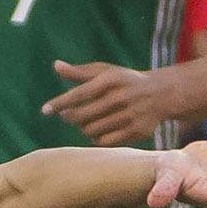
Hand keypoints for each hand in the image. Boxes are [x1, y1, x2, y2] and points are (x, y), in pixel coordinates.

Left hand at [45, 59, 179, 146]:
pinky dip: (96, 138)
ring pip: (91, 130)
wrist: (161, 94)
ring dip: (82, 128)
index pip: (78, 94)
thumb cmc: (125, 81)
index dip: (59, 103)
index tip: (45, 111)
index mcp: (111, 79)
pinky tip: (96, 131)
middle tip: (67, 115)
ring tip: (84, 122)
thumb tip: (56, 66)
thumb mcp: (105, 72)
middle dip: (69, 117)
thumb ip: (80, 72)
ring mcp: (128, 116)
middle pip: (81, 115)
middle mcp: (120, 97)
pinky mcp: (135, 132)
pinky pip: (105, 141)